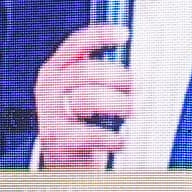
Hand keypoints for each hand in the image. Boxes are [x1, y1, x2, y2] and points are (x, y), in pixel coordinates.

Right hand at [33, 23, 133, 168]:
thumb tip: (141, 64)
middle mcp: (50, 87)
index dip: (100, 35)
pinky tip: (122, 140)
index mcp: (56, 69)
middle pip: (85, 71)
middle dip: (118, 76)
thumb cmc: (82, 119)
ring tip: (135, 110)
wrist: (63, 158)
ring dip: (119, 103)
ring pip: (88, 98)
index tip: (124, 34)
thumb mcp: (84, 91)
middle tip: (139, 85)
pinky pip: (88, 134)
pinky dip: (111, 137)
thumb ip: (103, 76)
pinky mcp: (57, 138)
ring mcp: (51, 112)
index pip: (76, 43)